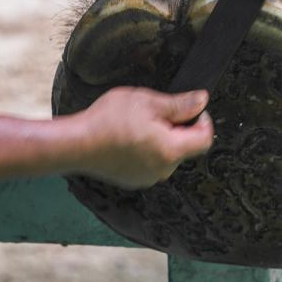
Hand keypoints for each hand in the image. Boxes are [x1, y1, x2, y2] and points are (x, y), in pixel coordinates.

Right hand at [72, 86, 214, 189]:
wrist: (76, 144)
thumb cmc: (108, 121)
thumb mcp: (147, 102)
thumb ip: (179, 104)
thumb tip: (202, 101)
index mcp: (171, 150)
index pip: (205, 139)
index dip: (202, 120)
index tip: (190, 108)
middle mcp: (163, 170)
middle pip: (185, 147)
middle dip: (178, 128)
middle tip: (156, 111)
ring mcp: (147, 177)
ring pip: (167, 154)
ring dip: (162, 139)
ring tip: (138, 124)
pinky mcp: (134, 180)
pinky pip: (151, 162)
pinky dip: (147, 150)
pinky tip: (129, 137)